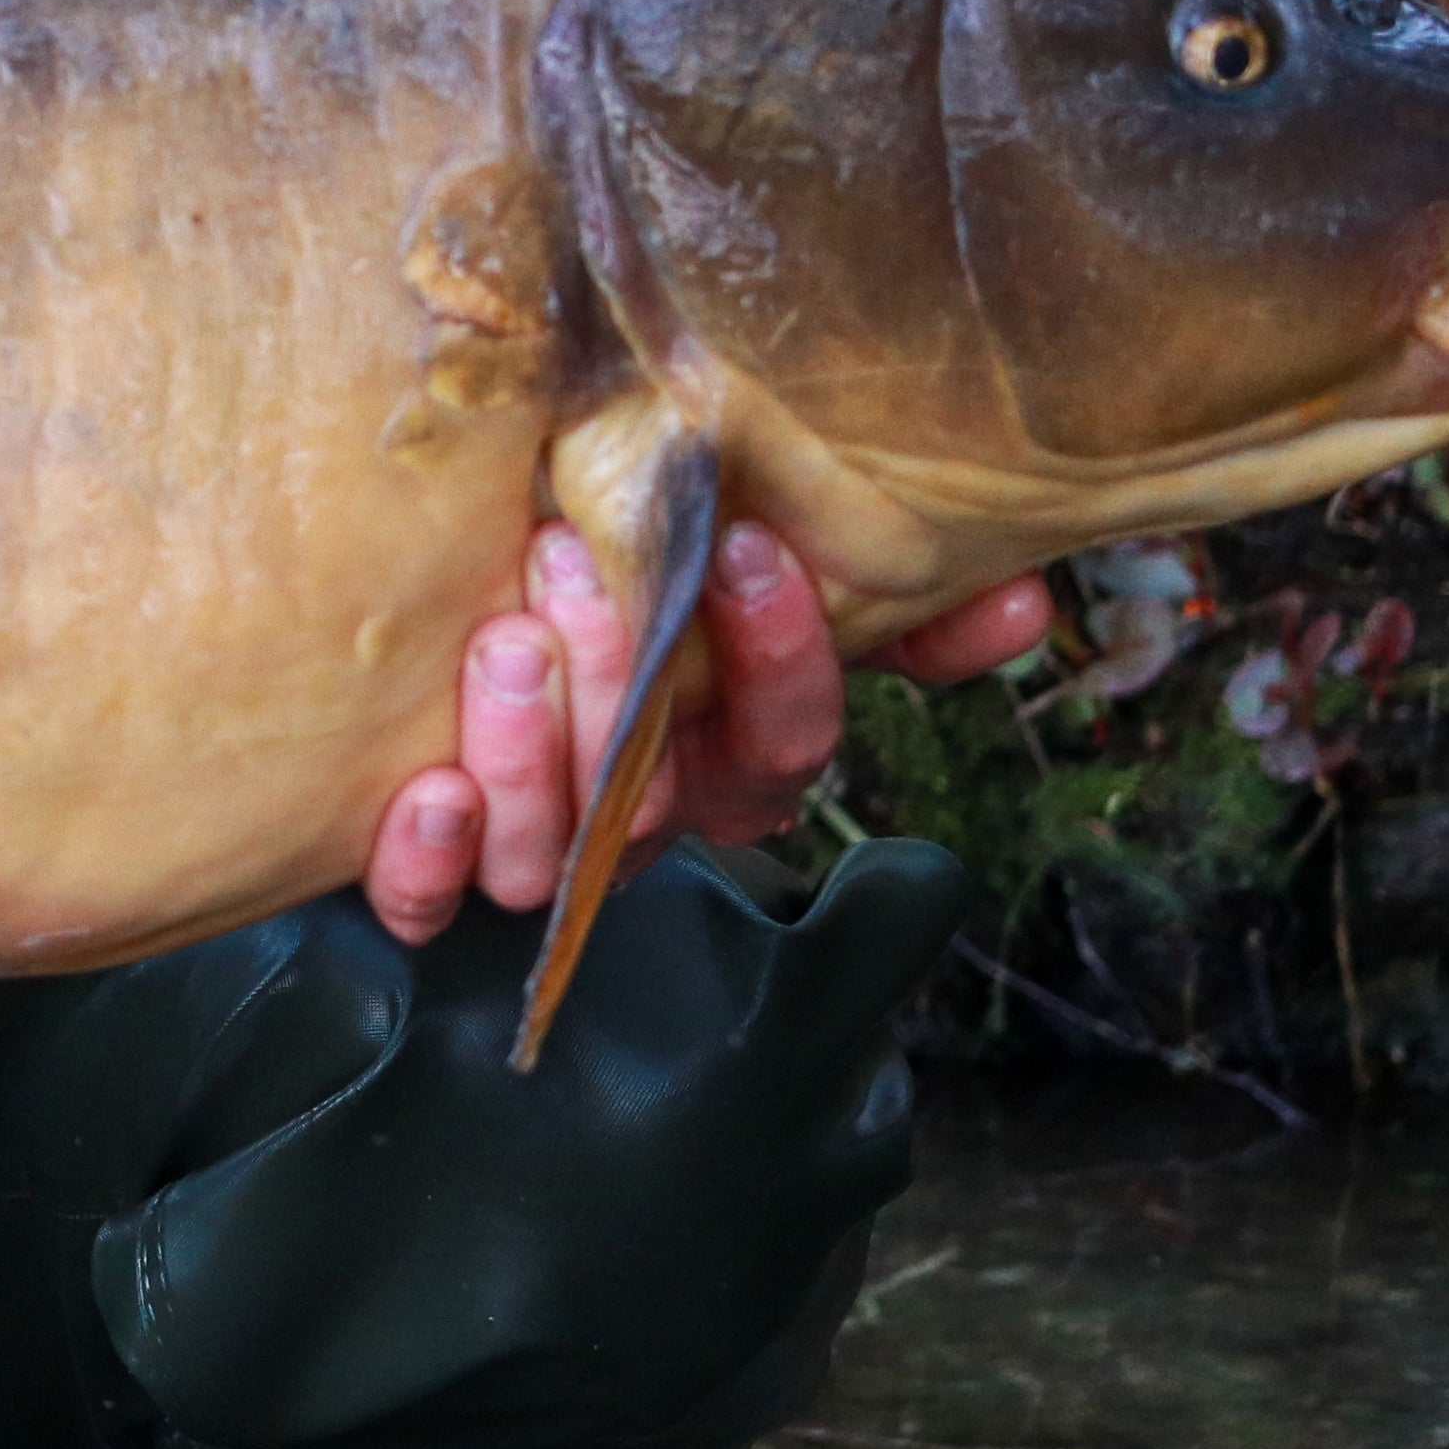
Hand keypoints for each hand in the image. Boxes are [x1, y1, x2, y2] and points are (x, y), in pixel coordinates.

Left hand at [360, 523, 1051, 946]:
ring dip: (531, 758)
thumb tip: (1021, 596)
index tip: (750, 549)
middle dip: (622, 683)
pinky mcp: (426, 867)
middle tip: (574, 565)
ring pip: (552, 854)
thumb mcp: (749, 553)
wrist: (449, 573)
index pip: (784, 739)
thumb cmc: (618, 564)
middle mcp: (641, 808)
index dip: (779, 659)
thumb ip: (888, 590)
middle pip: (658, 796)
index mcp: (727, 747)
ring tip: (504, 645)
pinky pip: (430, 899)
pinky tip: (429, 791)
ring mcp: (537, 846)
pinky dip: (428, 859)